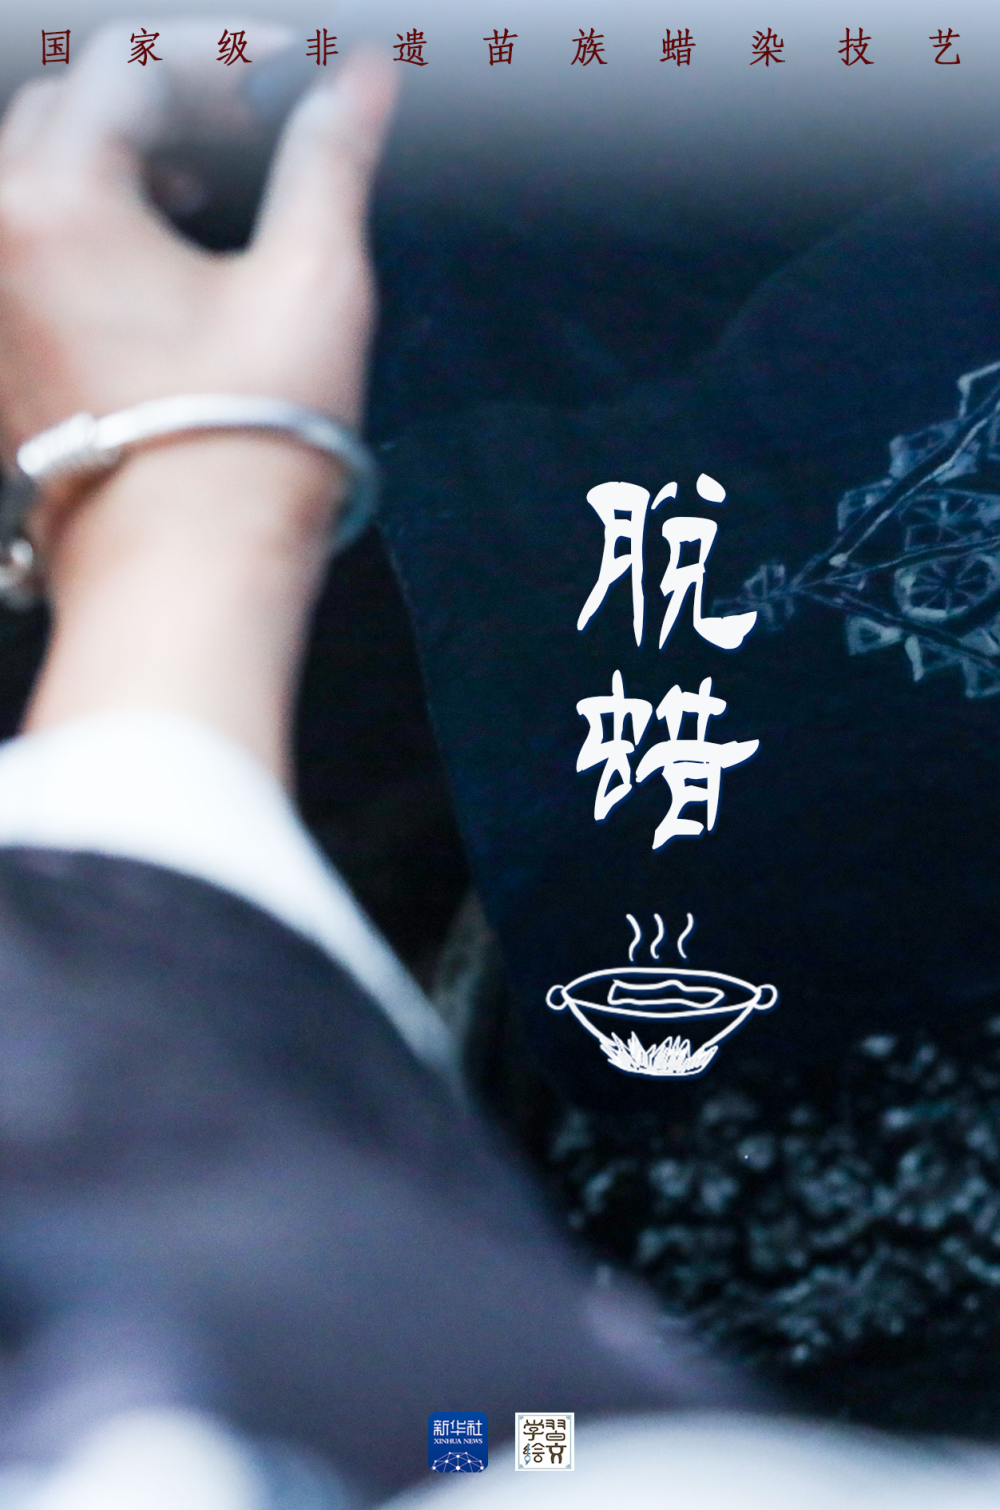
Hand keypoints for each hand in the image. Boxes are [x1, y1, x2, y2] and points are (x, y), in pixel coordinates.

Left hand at [2, 22, 398, 775]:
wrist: (188, 574)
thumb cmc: (247, 447)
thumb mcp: (312, 283)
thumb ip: (331, 160)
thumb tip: (361, 81)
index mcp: (59, 204)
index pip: (132, 64)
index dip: (223, 54)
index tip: (290, 68)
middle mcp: (1, 240)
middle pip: (69, 104)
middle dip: (164, 94)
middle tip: (250, 125)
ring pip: (40, 170)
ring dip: (120, 151)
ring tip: (206, 185)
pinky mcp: (8, 352)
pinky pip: (31, 241)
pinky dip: (89, 216)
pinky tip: (159, 253)